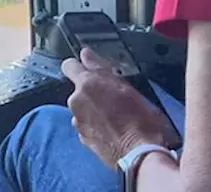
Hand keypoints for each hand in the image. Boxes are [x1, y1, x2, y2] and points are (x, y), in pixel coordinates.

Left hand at [61, 48, 180, 167]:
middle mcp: (76, 102)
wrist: (140, 155)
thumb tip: (86, 54)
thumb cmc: (140, 121)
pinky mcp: (82, 139)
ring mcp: (78, 122)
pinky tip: (112, 129)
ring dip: (93, 109)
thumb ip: (101, 68)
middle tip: (113, 97)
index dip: (79, 66)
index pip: (70, 65)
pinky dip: (94, 125)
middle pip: (78, 89)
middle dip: (91, 91)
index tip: (88, 69)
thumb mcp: (126, 87)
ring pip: (82, 108)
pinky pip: (85, 125)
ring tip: (115, 116)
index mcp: (87, 84)